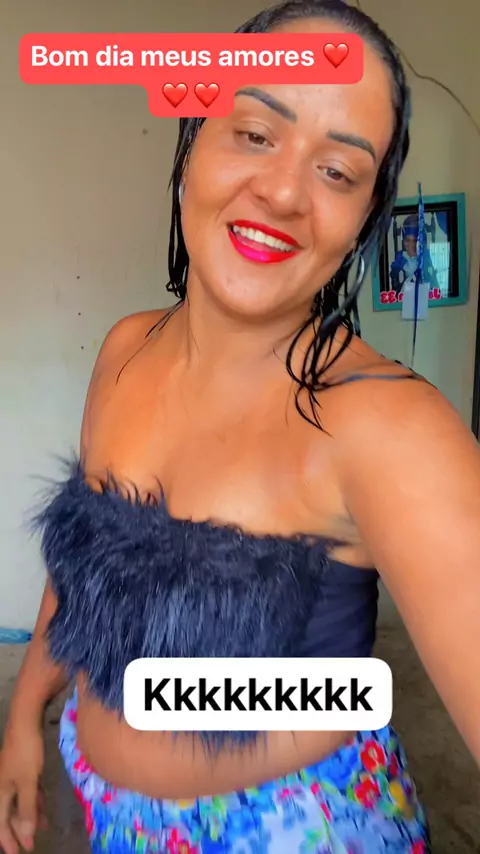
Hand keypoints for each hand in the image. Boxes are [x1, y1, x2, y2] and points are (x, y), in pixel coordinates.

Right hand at [0, 722, 47, 853]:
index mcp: (0, 792)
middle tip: (28, 847)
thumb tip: (26, 835)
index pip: (1, 823)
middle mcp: (3, 786)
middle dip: (18, 831)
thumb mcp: (27, 783)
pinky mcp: (24, 769)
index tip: (17, 853)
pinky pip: (28, 791)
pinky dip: (35, 802)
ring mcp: (13, 777)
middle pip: (9, 814)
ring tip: (40, 831)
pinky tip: (43, 810)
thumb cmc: (25, 753)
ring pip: (20, 803)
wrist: (26, 722)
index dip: (8, 840)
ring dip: (29, 817)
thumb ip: (27, 808)